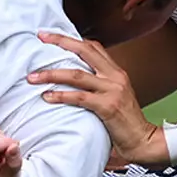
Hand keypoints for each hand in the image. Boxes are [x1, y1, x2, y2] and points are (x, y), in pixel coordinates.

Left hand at [29, 32, 163, 165]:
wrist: (143, 140)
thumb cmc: (125, 122)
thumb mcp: (114, 96)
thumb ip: (99, 84)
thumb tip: (73, 78)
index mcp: (116, 72)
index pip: (93, 47)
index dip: (71, 40)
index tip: (50, 36)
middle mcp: (115, 76)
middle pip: (84, 51)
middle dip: (60, 42)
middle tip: (41, 38)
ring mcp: (112, 90)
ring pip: (76, 74)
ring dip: (51, 74)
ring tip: (33, 77)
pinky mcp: (107, 106)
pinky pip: (79, 97)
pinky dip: (61, 95)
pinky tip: (47, 96)